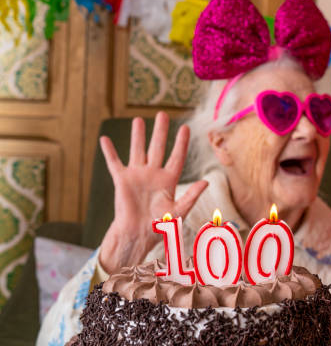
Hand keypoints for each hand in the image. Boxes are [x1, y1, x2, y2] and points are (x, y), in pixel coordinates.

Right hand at [99, 112, 207, 272]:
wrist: (137, 235)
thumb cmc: (159, 226)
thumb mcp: (179, 211)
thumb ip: (191, 196)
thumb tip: (206, 182)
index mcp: (169, 180)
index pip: (177, 157)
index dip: (181, 142)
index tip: (185, 127)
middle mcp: (153, 174)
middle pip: (158, 148)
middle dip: (160, 131)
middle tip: (162, 114)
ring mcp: (137, 175)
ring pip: (138, 150)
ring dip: (138, 136)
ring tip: (138, 120)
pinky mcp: (122, 181)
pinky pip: (115, 163)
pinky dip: (110, 152)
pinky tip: (105, 139)